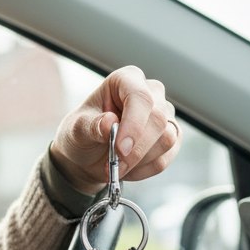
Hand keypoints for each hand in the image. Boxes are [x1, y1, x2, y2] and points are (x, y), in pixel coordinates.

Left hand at [49, 65, 180, 193]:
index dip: (133, 124)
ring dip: (140, 161)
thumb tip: (109, 123)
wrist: (88, 155)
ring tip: (117, 166)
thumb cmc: (82, 134)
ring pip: (167, 139)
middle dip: (136, 150)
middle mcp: (151, 93)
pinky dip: (145, 170)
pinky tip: (128, 169)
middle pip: (158, 119)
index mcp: (126, 80)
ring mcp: (164, 115)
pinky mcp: (172, 137)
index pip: (140, 97)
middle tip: (115, 167)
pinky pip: (166, 158)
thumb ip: (91, 125)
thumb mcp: (77, 129)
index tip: (120, 149)